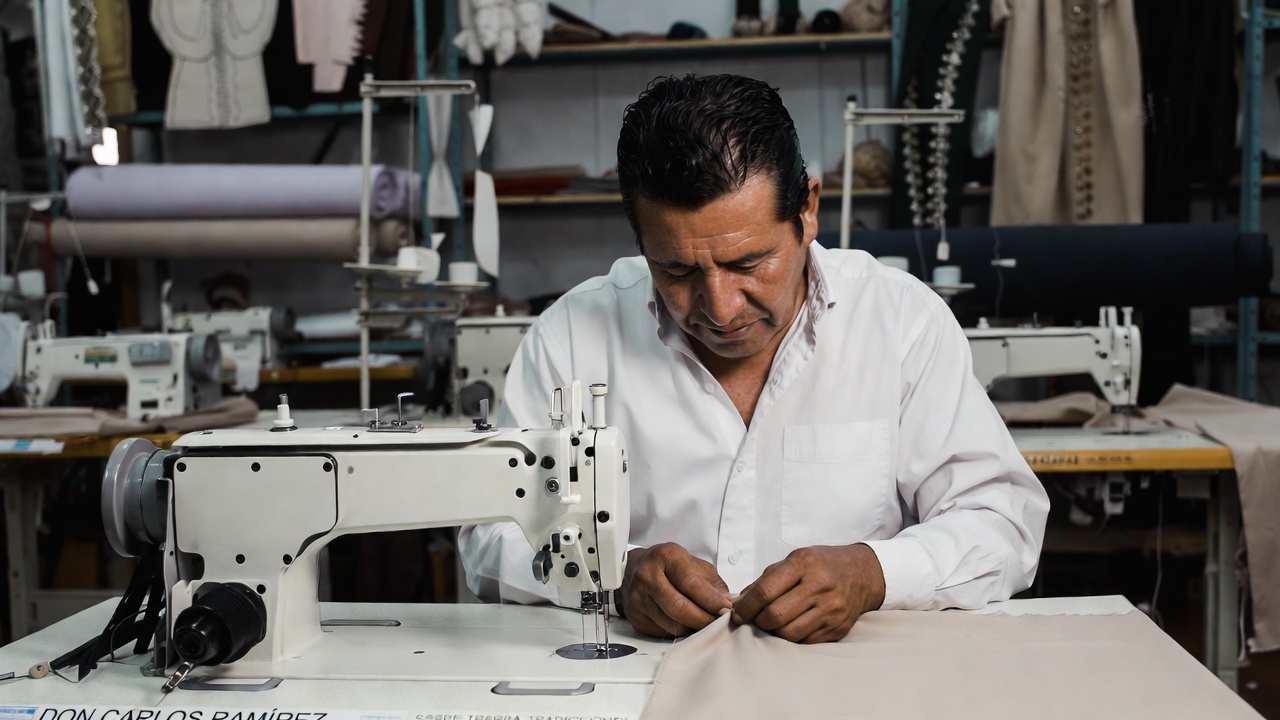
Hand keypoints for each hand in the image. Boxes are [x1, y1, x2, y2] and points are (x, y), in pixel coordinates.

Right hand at [617, 543, 733, 638]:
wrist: (635, 568)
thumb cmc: (669, 565)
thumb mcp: (693, 564)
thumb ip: (713, 584)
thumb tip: (732, 604)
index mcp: (666, 557)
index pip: (690, 583)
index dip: (711, 600)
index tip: (726, 610)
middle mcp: (647, 576)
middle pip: (679, 607)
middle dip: (704, 619)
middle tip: (719, 623)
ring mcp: (638, 598)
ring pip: (672, 624)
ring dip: (693, 629)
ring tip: (705, 624)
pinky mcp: (635, 617)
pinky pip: (663, 632)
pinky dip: (679, 632)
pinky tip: (686, 624)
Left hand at [731, 544, 884, 643]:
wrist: (862, 573)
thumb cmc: (821, 565)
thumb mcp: (793, 561)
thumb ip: (764, 581)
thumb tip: (736, 602)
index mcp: (803, 564)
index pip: (765, 592)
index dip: (746, 607)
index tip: (737, 614)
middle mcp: (819, 586)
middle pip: (775, 615)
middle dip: (757, 622)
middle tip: (753, 621)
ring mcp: (831, 608)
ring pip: (789, 633)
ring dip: (773, 632)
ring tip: (771, 625)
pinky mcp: (838, 627)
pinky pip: (805, 641)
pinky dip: (792, 638)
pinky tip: (790, 628)